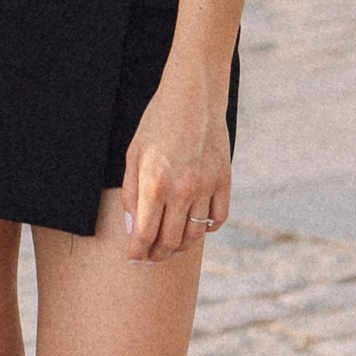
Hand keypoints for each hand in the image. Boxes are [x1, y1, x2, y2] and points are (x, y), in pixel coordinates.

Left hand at [119, 73, 230, 262]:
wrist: (194, 96)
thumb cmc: (157, 123)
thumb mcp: (133, 155)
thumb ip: (131, 193)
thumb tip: (132, 227)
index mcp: (154, 184)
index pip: (144, 234)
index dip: (138, 252)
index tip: (134, 259)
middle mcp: (181, 190)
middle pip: (170, 240)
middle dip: (157, 254)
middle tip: (150, 257)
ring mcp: (206, 186)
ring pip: (195, 233)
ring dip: (181, 245)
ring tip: (170, 245)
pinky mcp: (224, 180)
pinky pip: (218, 217)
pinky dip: (207, 228)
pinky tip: (196, 226)